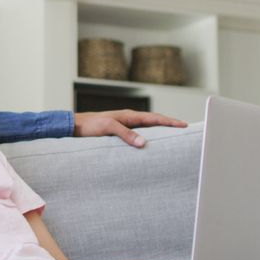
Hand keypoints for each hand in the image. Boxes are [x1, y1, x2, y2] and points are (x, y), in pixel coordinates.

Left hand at [73, 109, 187, 146]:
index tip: (184, 125)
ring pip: (147, 127)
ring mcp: (125, 125)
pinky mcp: (119, 132)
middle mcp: (129, 118)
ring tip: (173, 137)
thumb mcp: (108, 128)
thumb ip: (126, 134)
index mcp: (129, 115)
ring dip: (160, 131)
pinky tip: (151, 143)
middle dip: (170, 124)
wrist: (75, 126)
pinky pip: (139, 133)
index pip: (155, 118)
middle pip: (154, 121)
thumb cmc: (90, 126)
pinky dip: (149, 136)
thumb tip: (144, 143)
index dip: (170, 122)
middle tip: (185, 129)